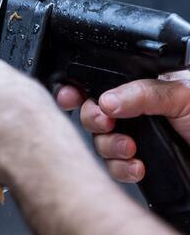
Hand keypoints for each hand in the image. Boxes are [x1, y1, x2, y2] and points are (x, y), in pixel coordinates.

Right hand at [57, 71, 189, 182]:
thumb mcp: (181, 94)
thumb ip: (142, 92)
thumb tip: (105, 98)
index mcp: (142, 86)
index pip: (100, 82)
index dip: (80, 88)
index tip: (70, 95)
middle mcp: (135, 111)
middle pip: (93, 112)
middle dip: (95, 119)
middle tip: (107, 122)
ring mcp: (137, 137)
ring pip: (101, 141)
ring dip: (110, 147)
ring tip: (130, 150)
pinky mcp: (139, 162)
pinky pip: (115, 166)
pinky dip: (122, 168)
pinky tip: (138, 167)